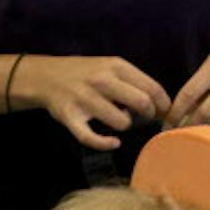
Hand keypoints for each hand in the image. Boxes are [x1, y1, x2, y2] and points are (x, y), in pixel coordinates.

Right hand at [14, 54, 170, 151]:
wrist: (47, 76)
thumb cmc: (85, 74)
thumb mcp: (109, 66)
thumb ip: (132, 81)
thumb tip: (160, 103)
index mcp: (115, 66)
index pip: (151, 87)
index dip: (163, 104)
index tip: (163, 112)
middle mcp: (101, 81)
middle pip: (141, 103)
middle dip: (148, 115)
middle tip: (144, 119)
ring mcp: (85, 99)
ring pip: (121, 122)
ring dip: (125, 126)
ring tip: (119, 121)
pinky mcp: (71, 117)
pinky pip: (91, 138)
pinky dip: (106, 144)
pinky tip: (113, 142)